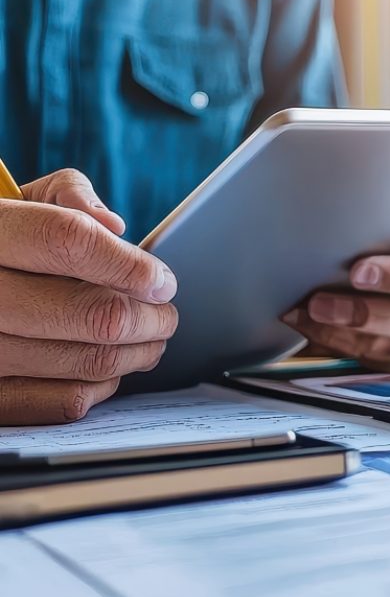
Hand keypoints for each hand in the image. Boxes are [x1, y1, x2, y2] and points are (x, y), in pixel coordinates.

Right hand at [0, 169, 177, 424]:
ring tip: (151, 340)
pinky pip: (64, 401)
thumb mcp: (23, 197)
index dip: (129, 264)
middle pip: (93, 315)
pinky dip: (102, 386)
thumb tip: (115, 228)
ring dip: (137, 354)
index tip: (162, 281)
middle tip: (166, 314)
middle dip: (149, 318)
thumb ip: (70, 194)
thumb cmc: (2, 236)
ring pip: (87, 361)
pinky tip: (110, 367)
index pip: (69, 242)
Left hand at [283, 248, 389, 370]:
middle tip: (317, 303)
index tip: (359, 272)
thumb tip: (341, 233)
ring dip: (330, 331)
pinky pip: (356, 358)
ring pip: (372, 345)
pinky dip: (326, 342)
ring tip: (299, 315)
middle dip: (353, 313)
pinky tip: (302, 326)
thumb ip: (386, 242)